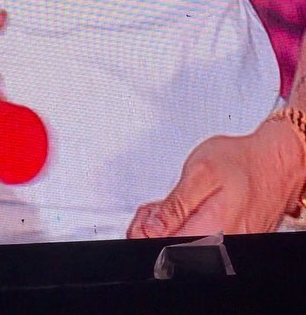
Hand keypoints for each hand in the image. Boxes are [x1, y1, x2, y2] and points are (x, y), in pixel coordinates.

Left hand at [127, 119, 305, 237]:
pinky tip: (187, 211)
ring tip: (174, 205)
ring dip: (170, 229)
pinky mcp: (227, 246)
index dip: (144, 234)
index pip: (163, 251)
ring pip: (183, 250)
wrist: (273, 163)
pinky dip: (186, 229)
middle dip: (154, 231)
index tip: (144, 219)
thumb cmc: (240, 163)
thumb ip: (173, 205)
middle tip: (155, 209)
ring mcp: (224, 250)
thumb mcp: (200, 172)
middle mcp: (218, 247)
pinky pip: (198, 245)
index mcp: (209, 233)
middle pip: (172, 254)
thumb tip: (150, 230)